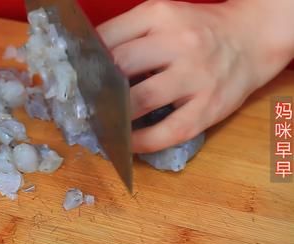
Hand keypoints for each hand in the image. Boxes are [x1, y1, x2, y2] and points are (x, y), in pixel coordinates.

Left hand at [97, 0, 293, 152]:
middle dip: (94, 90)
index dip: (84, 61)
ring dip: (113, 117)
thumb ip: (128, 33)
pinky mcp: (209, 107)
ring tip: (99, 124)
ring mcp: (196, 76)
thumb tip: (87, 64)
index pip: (107, 39)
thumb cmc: (198, 29)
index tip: (74, 78)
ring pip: (141, 100)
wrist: (253, 37)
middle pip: (120, 68)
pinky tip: (127, 144)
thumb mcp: (163, 16)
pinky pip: (168, 131)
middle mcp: (179, 43)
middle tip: (82, 105)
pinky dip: (142, 142)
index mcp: (159, 15)